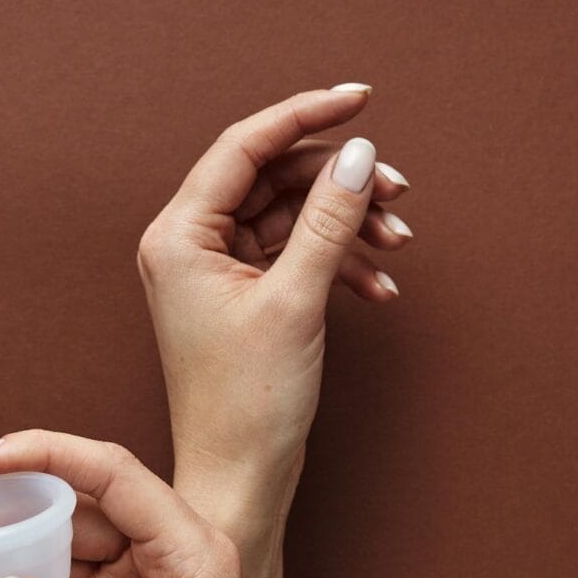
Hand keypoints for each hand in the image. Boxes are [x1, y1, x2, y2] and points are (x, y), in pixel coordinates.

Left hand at [138, 85, 411, 547]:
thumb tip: (361, 155)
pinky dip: (339, 260)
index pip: (245, 146)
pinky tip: (378, 286)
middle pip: (274, 176)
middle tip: (398, 194)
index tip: (361, 97)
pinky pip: (296, 252)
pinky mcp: (243, 295)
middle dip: (340, 182)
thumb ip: (329, 219)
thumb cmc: (248, 404)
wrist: (241, 480)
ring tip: (396, 244)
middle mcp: (189, 243)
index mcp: (179, 235)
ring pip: (292, 214)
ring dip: (347, 224)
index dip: (305, 114)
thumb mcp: (297, 300)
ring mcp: (216, 269)